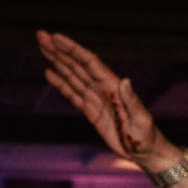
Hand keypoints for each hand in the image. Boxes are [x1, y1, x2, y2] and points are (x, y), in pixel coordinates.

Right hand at [38, 30, 179, 175]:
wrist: (145, 152)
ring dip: (57, 61)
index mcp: (113, 86)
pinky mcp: (91, 111)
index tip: (56, 37)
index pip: (89, 62)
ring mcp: (95, 99)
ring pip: (72, 75)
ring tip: (43, 47)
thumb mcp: (141, 119)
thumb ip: (132, 101)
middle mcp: (102, 88)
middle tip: (41, 35)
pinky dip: (60, 83)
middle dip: (59, 50)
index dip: (73, 50)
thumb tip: (125, 81)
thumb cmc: (146, 137)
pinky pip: (72, 94)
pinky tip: (49, 72)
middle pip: (77, 64)